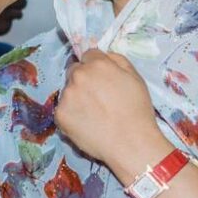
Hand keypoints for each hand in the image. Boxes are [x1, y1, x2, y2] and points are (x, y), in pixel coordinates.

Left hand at [55, 50, 165, 165]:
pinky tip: (86, 124)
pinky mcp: (60, 115)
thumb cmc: (137, 110)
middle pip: (75, 70)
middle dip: (83, 79)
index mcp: (97, 64)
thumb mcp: (136, 77)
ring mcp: (67, 95)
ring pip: (68, 90)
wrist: (130, 142)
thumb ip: (117, 60)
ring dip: (76, 97)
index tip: (102, 79)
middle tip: (97, 97)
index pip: (88, 55)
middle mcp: (78, 75)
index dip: (96, 66)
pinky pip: (63, 109)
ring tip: (93, 113)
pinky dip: (72, 115)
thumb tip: (104, 55)